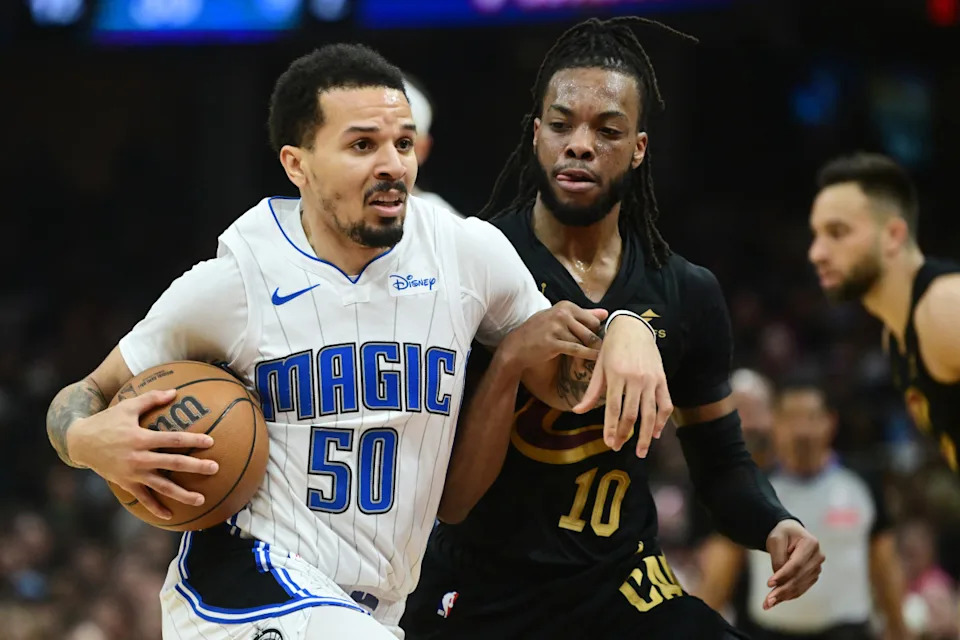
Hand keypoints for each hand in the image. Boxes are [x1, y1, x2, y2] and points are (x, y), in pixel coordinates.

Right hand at [68, 389, 218, 519]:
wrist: (80, 442)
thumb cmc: (107, 421)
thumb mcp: (127, 406)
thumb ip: (151, 399)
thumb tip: (175, 392)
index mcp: (141, 438)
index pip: (173, 439)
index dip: (192, 440)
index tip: (211, 441)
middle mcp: (139, 457)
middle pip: (173, 463)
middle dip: (196, 466)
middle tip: (215, 468)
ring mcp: (132, 473)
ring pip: (162, 486)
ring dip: (182, 494)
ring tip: (201, 500)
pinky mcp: (126, 483)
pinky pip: (143, 498)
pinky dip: (156, 507)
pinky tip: (170, 515)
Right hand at [498, 301, 607, 369]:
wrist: (516, 346)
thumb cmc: (540, 331)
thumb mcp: (559, 318)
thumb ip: (583, 315)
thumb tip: (605, 313)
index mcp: (565, 306)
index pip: (593, 319)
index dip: (596, 332)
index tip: (596, 341)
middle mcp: (561, 314)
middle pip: (591, 330)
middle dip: (595, 342)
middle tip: (599, 351)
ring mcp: (556, 328)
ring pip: (584, 341)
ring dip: (591, 351)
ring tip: (595, 358)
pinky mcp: (553, 343)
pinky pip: (577, 349)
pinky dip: (588, 355)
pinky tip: (595, 359)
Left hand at [574, 315, 671, 456]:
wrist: (633, 327)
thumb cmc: (612, 347)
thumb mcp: (599, 367)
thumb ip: (592, 392)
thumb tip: (577, 411)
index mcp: (616, 375)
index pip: (614, 408)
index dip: (612, 428)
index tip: (609, 443)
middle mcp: (635, 379)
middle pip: (631, 414)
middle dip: (625, 435)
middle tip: (619, 448)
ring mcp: (651, 380)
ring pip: (650, 413)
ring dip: (646, 435)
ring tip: (640, 451)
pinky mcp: (662, 379)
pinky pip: (665, 404)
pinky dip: (662, 420)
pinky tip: (656, 433)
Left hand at [763, 519, 823, 608]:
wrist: (791, 533)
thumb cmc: (782, 534)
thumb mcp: (776, 540)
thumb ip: (778, 558)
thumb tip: (778, 580)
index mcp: (811, 543)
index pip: (796, 564)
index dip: (783, 575)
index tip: (769, 584)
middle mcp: (818, 557)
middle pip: (798, 578)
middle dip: (782, 590)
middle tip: (767, 601)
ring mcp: (817, 568)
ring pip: (800, 586)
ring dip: (784, 596)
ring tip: (768, 604)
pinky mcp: (813, 576)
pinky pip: (801, 588)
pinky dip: (788, 595)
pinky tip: (776, 601)